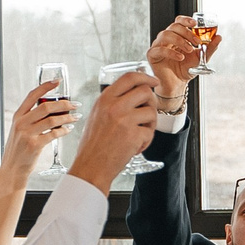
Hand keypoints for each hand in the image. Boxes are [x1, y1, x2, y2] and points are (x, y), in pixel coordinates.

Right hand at [0, 79, 75, 176]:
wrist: (12, 170)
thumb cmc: (18, 151)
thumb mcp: (19, 131)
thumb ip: (31, 120)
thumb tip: (51, 110)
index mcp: (18, 116)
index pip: (32, 95)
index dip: (46, 86)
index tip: (57, 82)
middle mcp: (21, 123)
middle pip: (46, 106)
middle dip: (64, 104)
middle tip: (75, 105)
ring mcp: (27, 134)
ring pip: (52, 120)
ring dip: (68, 118)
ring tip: (76, 118)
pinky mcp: (34, 145)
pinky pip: (54, 134)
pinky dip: (64, 131)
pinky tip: (68, 130)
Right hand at [68, 70, 160, 188]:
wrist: (91, 167)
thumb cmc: (93, 145)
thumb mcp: (97, 115)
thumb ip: (113, 102)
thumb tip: (135, 93)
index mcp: (105, 99)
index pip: (130, 77)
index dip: (146, 77)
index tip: (154, 81)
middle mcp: (114, 106)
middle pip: (145, 91)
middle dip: (151, 102)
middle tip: (147, 114)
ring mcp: (125, 120)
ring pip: (151, 111)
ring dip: (150, 124)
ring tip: (138, 135)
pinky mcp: (134, 135)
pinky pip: (150, 132)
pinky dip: (146, 141)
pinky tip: (134, 147)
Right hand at [144, 17, 212, 100]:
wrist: (177, 84)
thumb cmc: (186, 69)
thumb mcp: (201, 58)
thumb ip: (209, 48)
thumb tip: (219, 37)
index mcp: (177, 35)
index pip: (179, 21)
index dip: (186, 20)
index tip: (195, 24)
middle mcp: (166, 38)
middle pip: (174, 27)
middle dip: (187, 33)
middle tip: (197, 42)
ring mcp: (158, 45)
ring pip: (166, 35)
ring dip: (180, 41)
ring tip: (189, 50)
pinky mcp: (152, 55)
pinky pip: (160, 49)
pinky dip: (171, 52)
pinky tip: (180, 57)